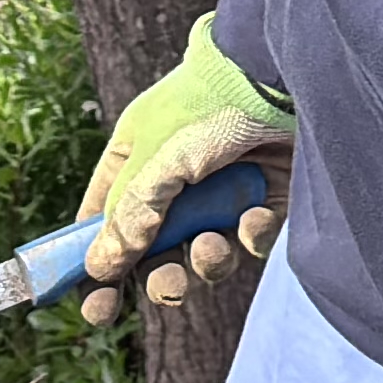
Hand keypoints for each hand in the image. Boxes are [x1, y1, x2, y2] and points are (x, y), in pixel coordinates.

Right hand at [81, 27, 290, 294]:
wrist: (286, 75)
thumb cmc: (212, 103)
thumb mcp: (159, 159)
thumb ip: (130, 215)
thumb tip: (100, 267)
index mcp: (138, 156)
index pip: (104, 218)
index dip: (97, 262)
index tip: (96, 307)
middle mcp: (178, 176)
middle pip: (156, 247)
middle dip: (160, 275)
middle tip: (167, 291)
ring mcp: (224, 189)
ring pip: (204, 252)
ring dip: (206, 260)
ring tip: (212, 247)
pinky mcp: (267, 198)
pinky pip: (250, 239)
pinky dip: (251, 238)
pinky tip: (255, 221)